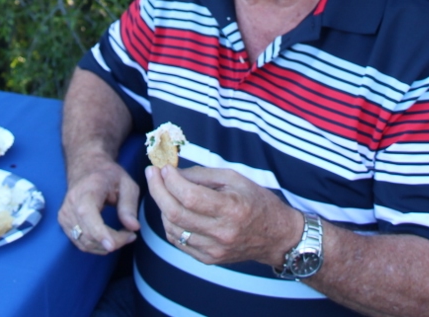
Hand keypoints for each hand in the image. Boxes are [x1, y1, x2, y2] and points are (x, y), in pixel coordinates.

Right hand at [58, 153, 140, 254]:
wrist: (87, 167)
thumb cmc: (108, 175)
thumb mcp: (126, 184)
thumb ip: (129, 205)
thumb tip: (133, 227)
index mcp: (86, 191)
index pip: (88, 215)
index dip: (99, 233)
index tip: (113, 245)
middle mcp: (71, 204)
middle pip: (88, 234)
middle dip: (112, 242)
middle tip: (130, 235)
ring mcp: (64, 214)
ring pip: (84, 243)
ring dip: (105, 246)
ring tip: (122, 235)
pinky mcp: (64, 222)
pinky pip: (80, 242)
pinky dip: (96, 245)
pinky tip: (109, 237)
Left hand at [145, 165, 302, 266]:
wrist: (276, 237)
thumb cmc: (257, 202)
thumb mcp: (235, 179)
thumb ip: (202, 175)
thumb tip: (173, 172)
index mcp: (231, 209)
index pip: (190, 196)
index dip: (170, 181)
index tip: (163, 168)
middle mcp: (221, 233)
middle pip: (175, 213)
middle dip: (157, 190)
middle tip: (151, 174)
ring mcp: (213, 250)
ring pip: (172, 228)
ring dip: (162, 207)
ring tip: (163, 190)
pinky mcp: (208, 259)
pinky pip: (178, 241)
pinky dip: (170, 223)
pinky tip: (172, 209)